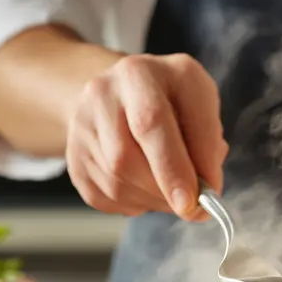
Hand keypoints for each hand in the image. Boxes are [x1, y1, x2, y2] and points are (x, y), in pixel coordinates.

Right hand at [66, 53, 228, 219]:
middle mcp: (102, 93)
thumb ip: (207, 143)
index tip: (198, 201)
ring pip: (116, 182)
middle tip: (192, 208)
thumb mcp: (199, 103)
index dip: (175, 167)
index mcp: (139, 73)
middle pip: (125, 157)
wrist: (123, 94)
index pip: (152, 122)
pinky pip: (104, 196)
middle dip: (164, 189)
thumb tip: (207, 189)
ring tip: (174, 191)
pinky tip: (149, 187)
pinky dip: (135, 203)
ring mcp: (82, 125)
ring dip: (153, 199)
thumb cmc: (171, 100)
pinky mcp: (74, 157)